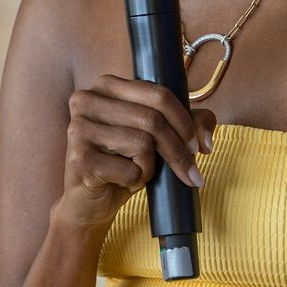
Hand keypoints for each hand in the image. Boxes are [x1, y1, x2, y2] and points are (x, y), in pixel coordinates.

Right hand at [54, 74, 214, 231]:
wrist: (89, 201)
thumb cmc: (123, 163)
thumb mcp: (157, 139)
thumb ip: (188, 124)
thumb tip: (207, 140)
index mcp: (107, 85)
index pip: (159, 94)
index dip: (185, 122)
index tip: (198, 147)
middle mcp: (87, 99)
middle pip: (152, 119)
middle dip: (178, 150)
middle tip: (191, 172)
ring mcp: (79, 128)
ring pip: (142, 144)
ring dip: (151, 167)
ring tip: (140, 172)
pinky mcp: (79, 158)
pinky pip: (128, 169)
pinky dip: (135, 180)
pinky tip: (121, 181)